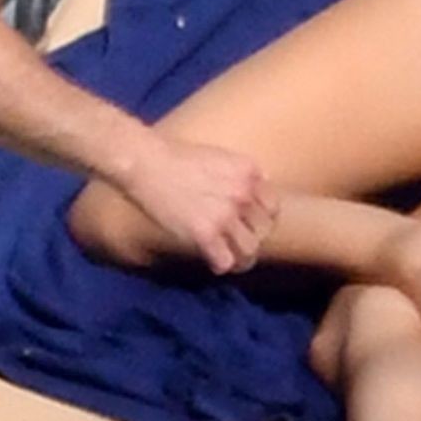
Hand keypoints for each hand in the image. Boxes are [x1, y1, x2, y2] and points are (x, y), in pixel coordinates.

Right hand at [123, 135, 278, 274]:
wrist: (147, 162)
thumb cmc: (176, 156)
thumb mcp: (219, 156)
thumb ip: (238, 176)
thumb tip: (248, 195)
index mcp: (249, 172)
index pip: (273, 207)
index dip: (261, 219)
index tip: (249, 224)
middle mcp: (242, 194)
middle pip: (263, 231)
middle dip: (251, 238)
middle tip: (237, 243)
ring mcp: (225, 215)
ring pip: (249, 250)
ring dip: (241, 257)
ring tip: (230, 257)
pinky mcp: (205, 234)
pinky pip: (225, 261)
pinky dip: (220, 264)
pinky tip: (212, 261)